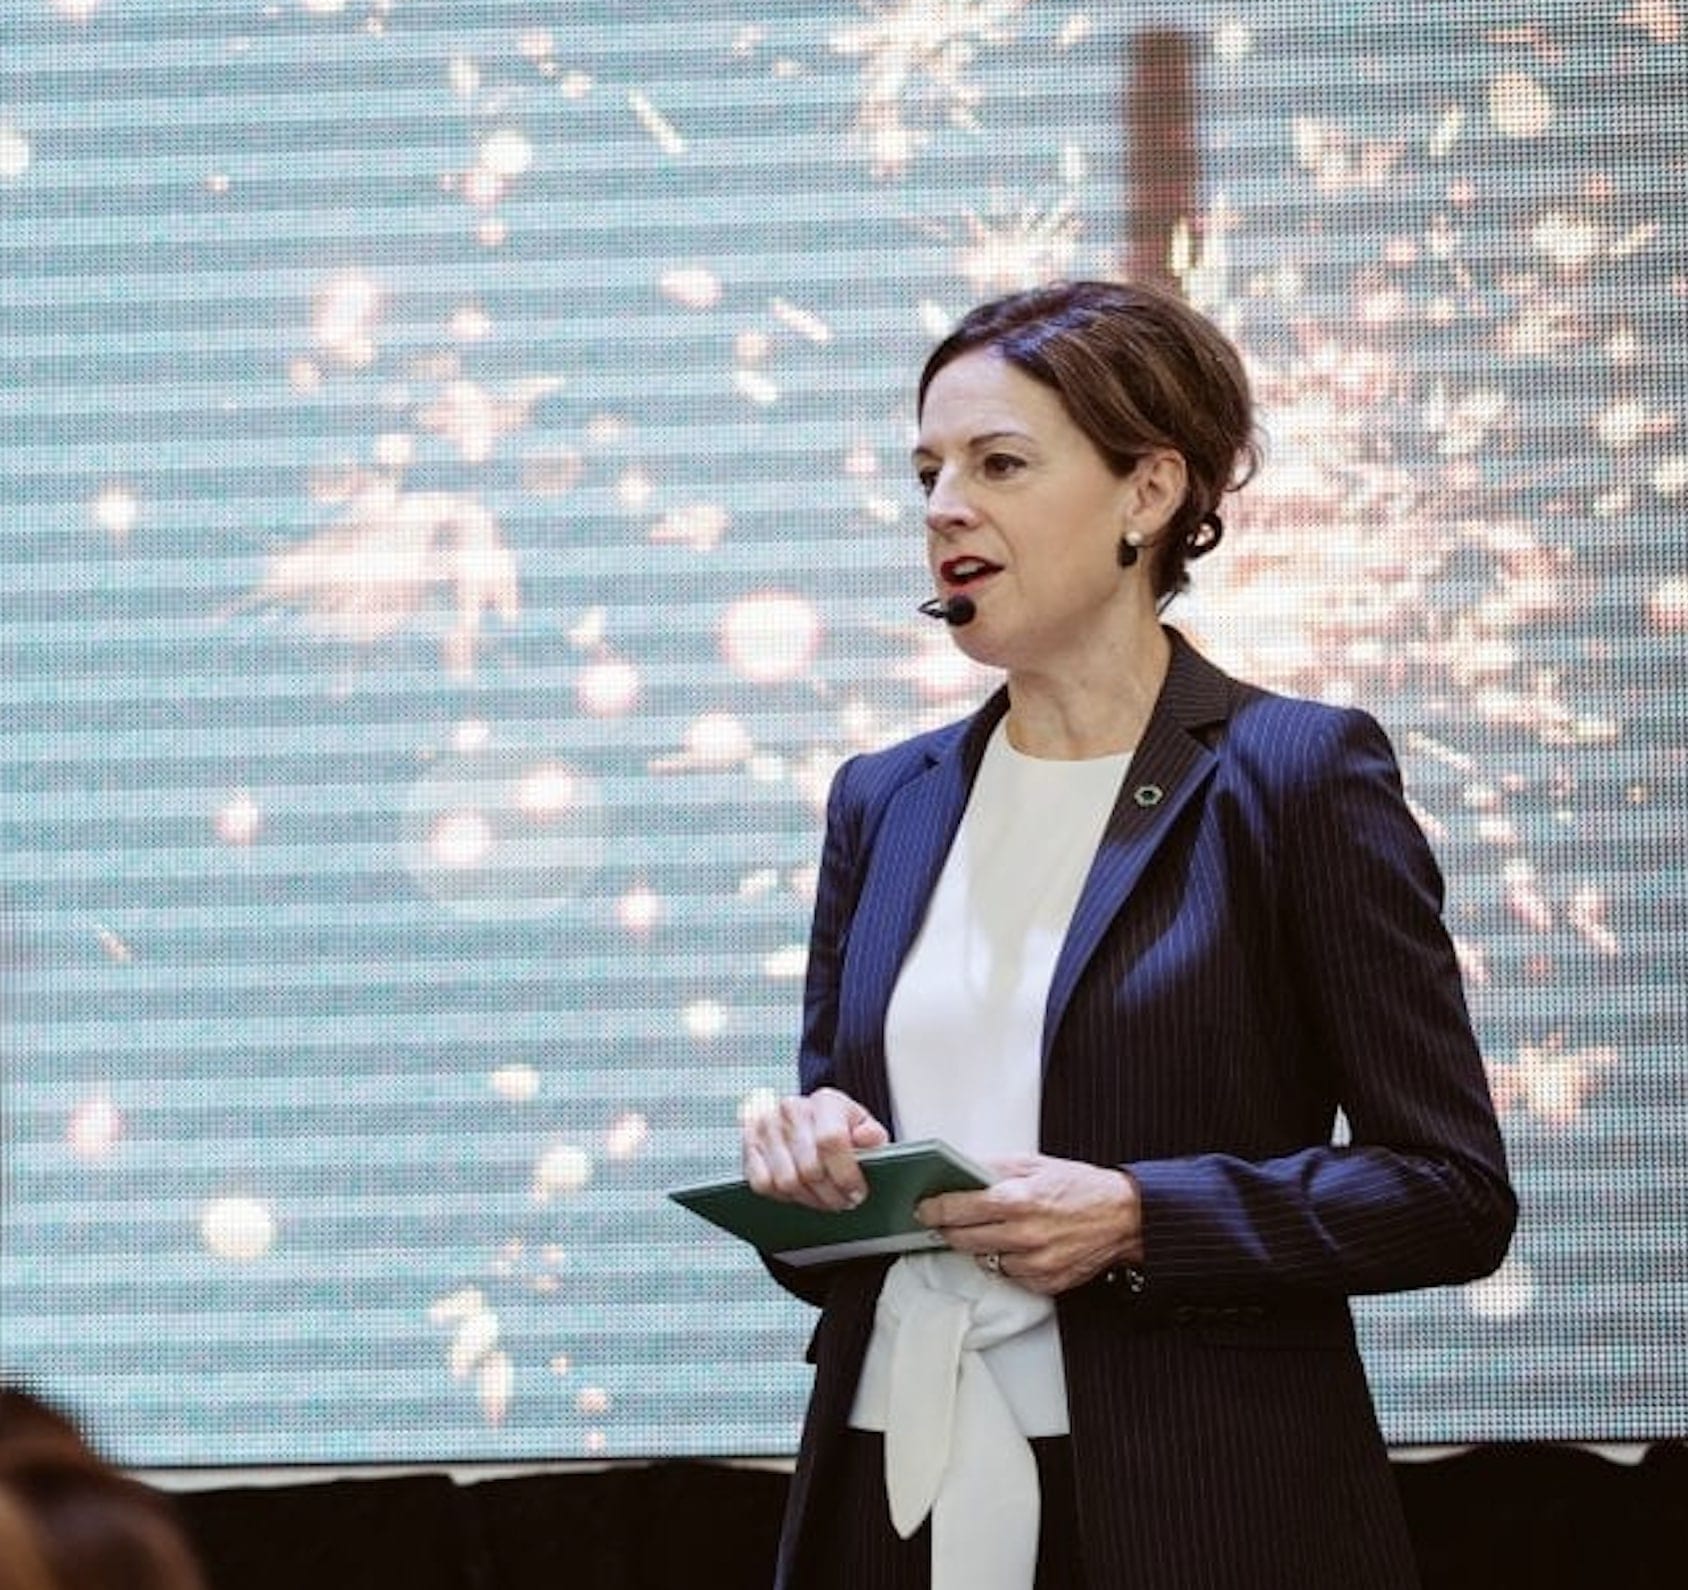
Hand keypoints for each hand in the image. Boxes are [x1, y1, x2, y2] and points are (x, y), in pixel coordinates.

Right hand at [741, 1087, 889, 1211]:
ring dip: (809, 1199)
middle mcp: (791, 1109)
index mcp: (825, 1101)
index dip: (845, 1174)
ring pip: (787, 1181)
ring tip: (824, 1199)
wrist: (810, 1119)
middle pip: (810, 1168)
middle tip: (843, 1201)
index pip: (831, 1140)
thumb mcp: (864, 1126)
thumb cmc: (839, 1124)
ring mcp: (766, 1127)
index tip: (857, 1192)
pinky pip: (762, 1184)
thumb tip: (867, 1137)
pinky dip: (782, 1195)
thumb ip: (873, 1134)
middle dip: (831, 1194)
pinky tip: (799, 1192)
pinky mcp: (749, 1145)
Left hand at [916, 1154, 1142, 1295]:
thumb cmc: (1081, 1188)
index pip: (959, 1209)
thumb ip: (993, 1168)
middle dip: (948, 1229)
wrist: (1124, 1217)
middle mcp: (1024, 1234)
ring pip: (984, 1260)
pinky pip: (1010, 1275)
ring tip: (993, 1229)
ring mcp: (1034, 1262)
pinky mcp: (1045, 1282)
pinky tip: (1018, 1245)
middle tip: (944, 1220)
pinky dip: (1008, 1261)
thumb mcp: (1034, 1164)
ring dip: (980, 1246)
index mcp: (1018, 1199)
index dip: (935, 1209)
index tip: (924, 1208)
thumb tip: (959, 1170)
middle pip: (963, 1239)